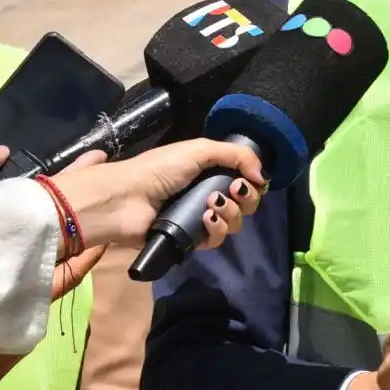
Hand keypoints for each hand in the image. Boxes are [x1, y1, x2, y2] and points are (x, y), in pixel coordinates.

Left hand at [48, 138, 266, 251]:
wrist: (125, 198)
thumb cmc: (158, 169)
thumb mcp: (199, 150)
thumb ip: (236, 156)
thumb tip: (264, 176)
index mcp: (207, 171)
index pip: (243, 179)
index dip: (252, 181)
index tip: (252, 179)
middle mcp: (206, 194)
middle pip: (244, 202)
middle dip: (247, 197)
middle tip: (235, 190)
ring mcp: (197, 218)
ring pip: (233, 222)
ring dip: (231, 212)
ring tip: (211, 204)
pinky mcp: (189, 240)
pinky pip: (215, 239)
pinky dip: (216, 229)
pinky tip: (205, 218)